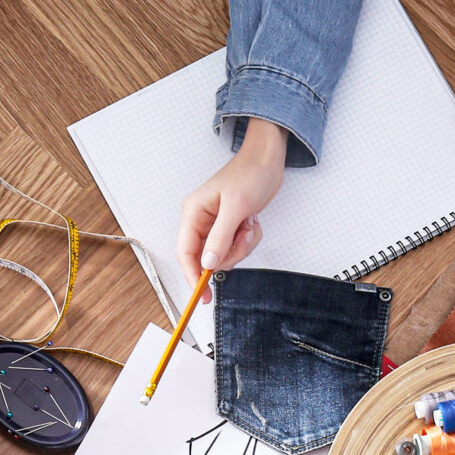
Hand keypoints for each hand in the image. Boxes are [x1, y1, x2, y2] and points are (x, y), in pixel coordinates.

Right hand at [176, 120, 287, 292]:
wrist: (268, 161)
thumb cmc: (250, 173)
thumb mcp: (236, 207)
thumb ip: (220, 237)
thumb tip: (208, 263)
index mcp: (193, 212)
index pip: (185, 252)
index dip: (192, 274)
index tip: (202, 293)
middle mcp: (201, 220)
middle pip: (207, 257)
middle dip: (229, 254)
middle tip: (242, 239)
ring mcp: (216, 225)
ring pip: (225, 255)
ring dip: (241, 246)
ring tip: (248, 225)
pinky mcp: (230, 227)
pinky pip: (237, 247)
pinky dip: (248, 240)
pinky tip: (251, 222)